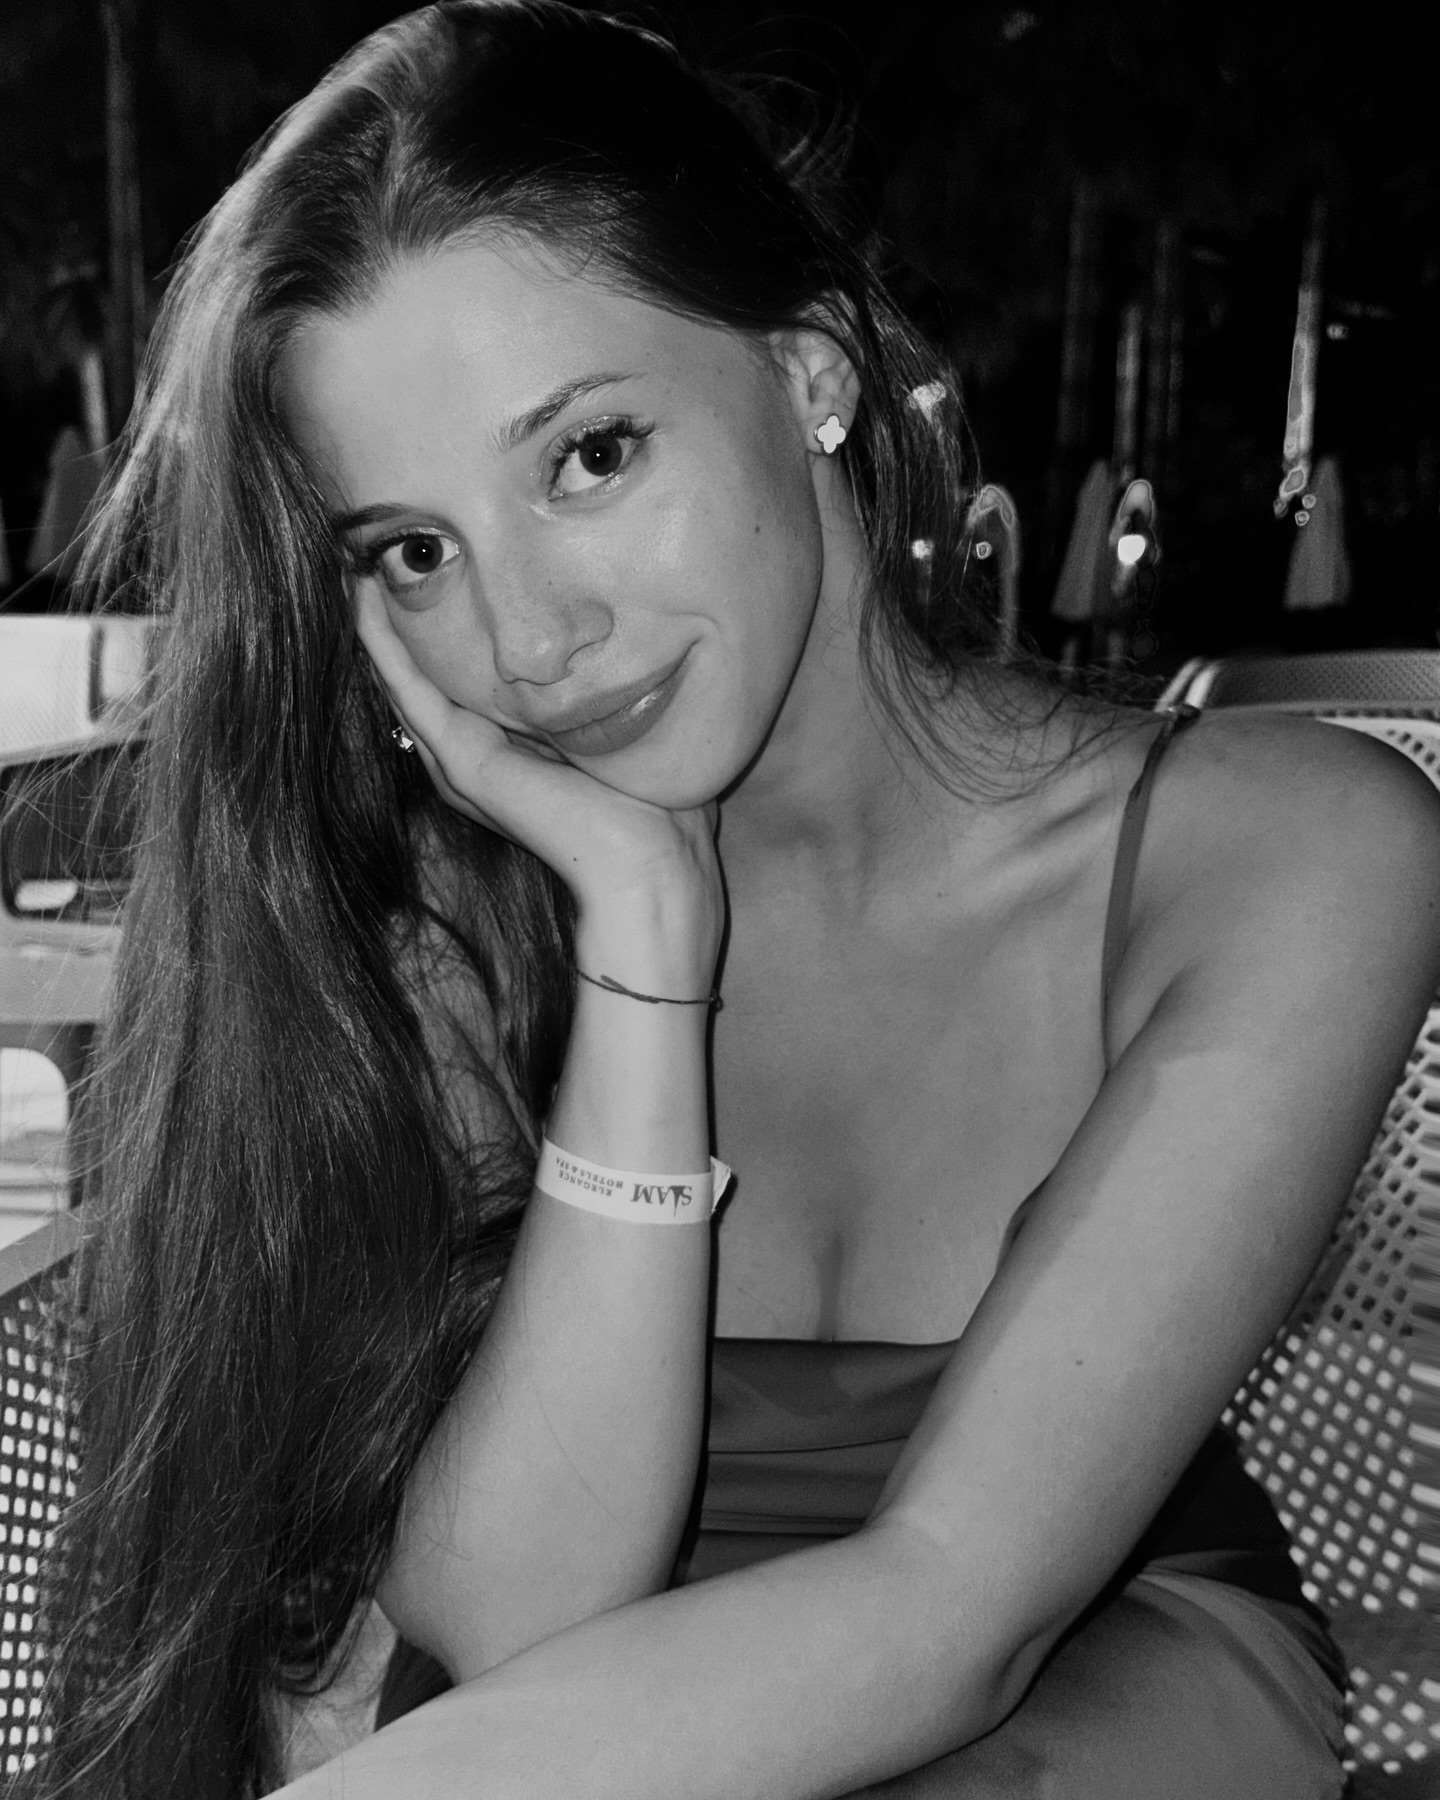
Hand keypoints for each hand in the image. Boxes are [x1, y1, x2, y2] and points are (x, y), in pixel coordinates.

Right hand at [354, 589, 723, 975]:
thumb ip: (617, 699)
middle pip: (423, 680)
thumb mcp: (633, 733)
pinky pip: (412, 694)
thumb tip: (648, 653)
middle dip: (397, 621)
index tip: (435, 568)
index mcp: (516, 752)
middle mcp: (480, 759)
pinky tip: (363, 602)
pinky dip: (384, 648)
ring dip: (378, 627)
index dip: (445, 631)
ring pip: (405, 682)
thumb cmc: (659, 812)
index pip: (467, 685)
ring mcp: (465, 762)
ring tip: (353, 569)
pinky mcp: (464, 763)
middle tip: (369, 558)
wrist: (651, 864)